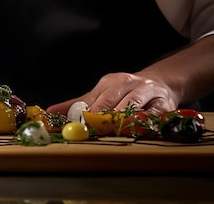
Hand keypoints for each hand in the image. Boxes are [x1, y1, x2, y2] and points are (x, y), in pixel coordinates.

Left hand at [47, 35, 213, 115]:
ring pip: (131, 106)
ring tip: (112, 131)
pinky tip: (136, 130)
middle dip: (101, 117)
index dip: (86, 113)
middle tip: (93, 130)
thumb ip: (76, 104)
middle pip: (112, 101)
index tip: (78, 126)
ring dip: (121, 120)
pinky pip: (153, 114)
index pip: (95, 98)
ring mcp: (146, 92)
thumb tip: (50, 112)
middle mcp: (128, 83)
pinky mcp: (163, 104)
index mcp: (110, 82)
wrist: (160, 83)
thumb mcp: (100, 93)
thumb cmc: (125, 91)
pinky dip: (144, 122)